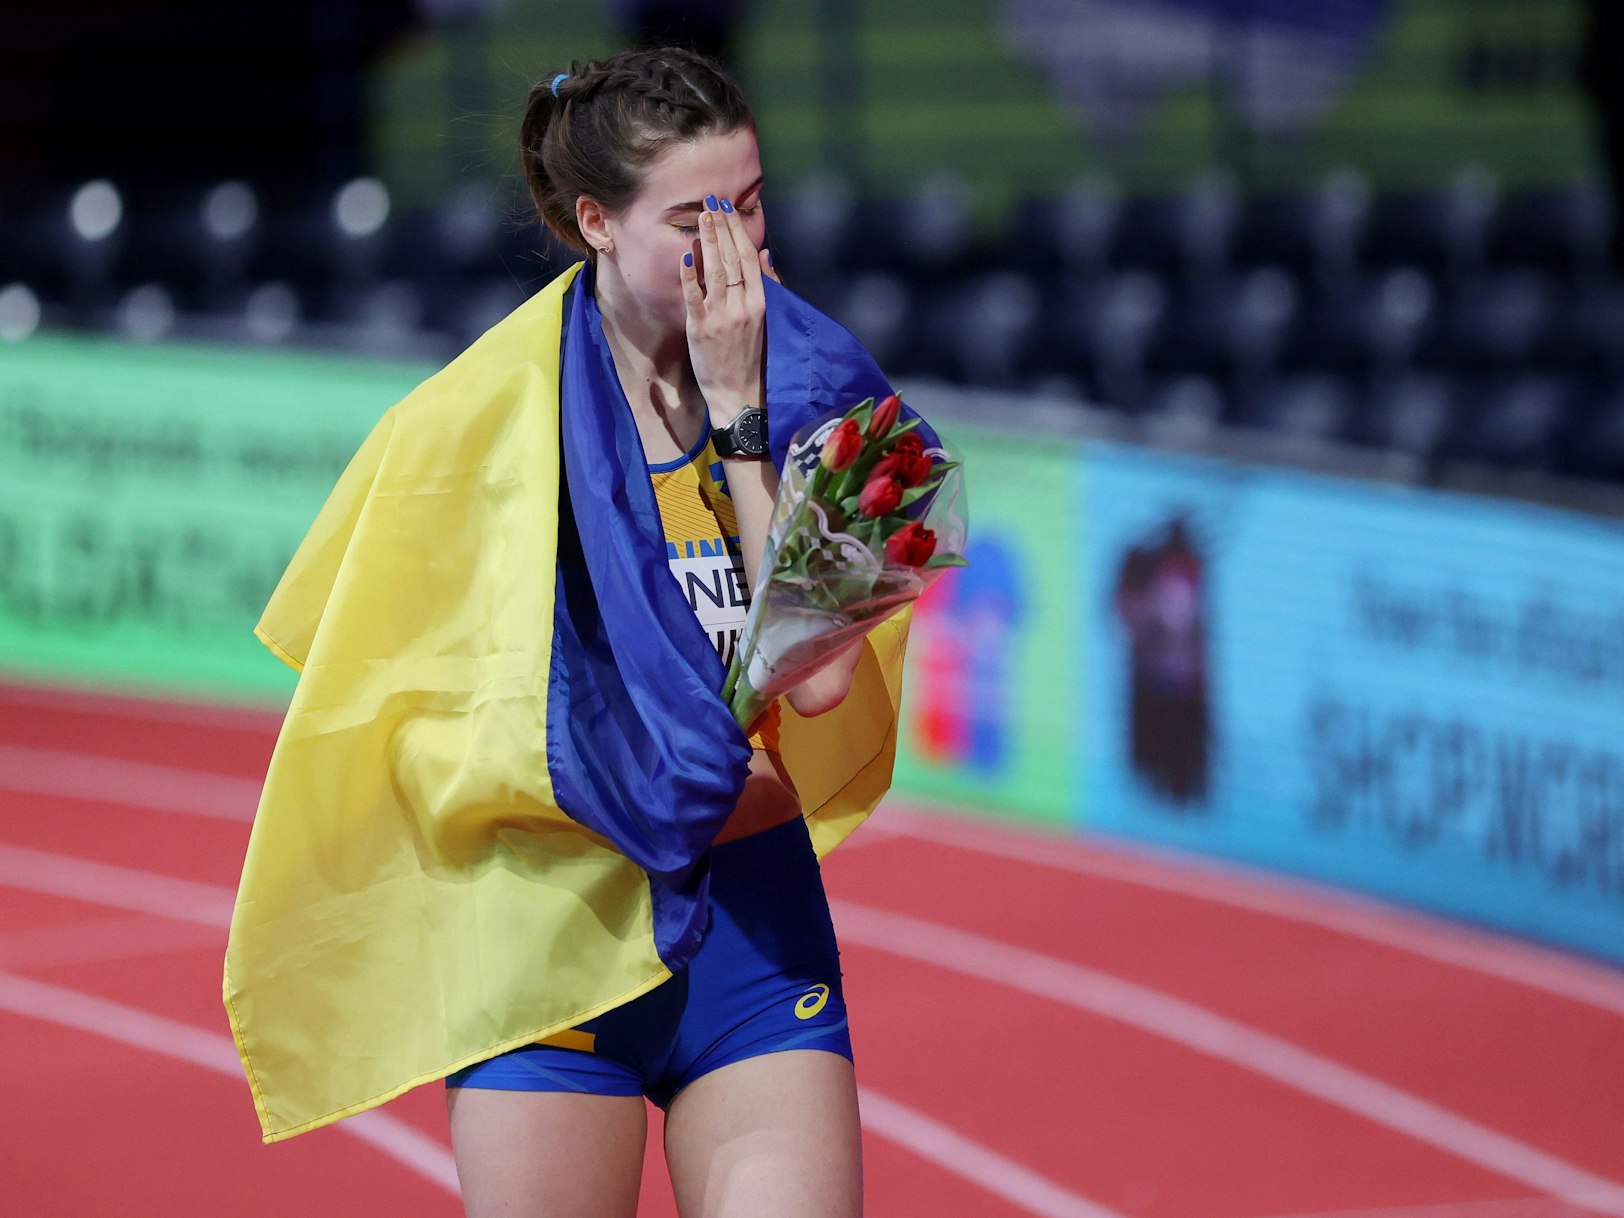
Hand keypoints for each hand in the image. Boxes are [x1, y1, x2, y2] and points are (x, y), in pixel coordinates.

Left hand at [679, 196, 775, 426]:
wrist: (741, 395)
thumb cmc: (754, 358)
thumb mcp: (768, 321)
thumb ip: (767, 286)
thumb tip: (765, 254)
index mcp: (761, 302)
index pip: (750, 258)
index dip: (738, 230)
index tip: (728, 208)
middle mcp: (743, 306)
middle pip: (733, 258)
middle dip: (722, 227)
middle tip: (711, 201)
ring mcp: (721, 317)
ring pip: (715, 271)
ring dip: (709, 241)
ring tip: (702, 216)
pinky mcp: (701, 329)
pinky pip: (694, 296)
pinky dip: (690, 274)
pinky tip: (686, 254)